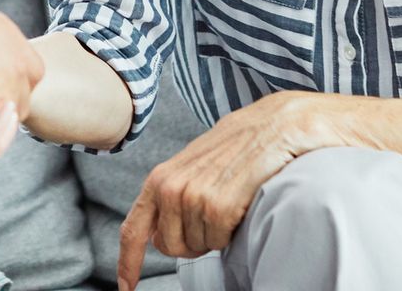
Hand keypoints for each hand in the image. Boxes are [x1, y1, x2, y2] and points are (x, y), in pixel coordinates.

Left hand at [116, 91, 328, 289]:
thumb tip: (158, 237)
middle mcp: (170, 188)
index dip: (128, 263)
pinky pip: (220, 242)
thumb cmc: (236, 147)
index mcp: (159, 179)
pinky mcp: (219, 207)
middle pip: (171, 248)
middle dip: (191, 242)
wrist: (275, 126)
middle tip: (213, 216)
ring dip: (215, 234)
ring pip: (198, 247)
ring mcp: (193, 197)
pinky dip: (232, 232)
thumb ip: (172, 197)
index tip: (126, 286)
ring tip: (230, 201)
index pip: (133, 230)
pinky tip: (240, 204)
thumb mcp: (193, 167)